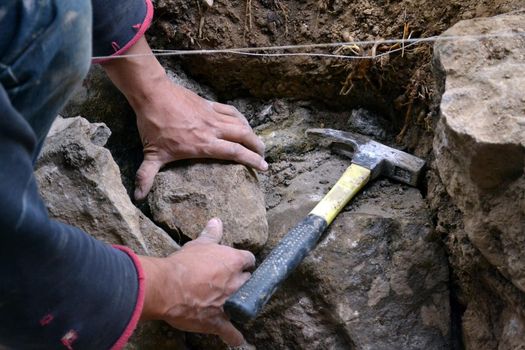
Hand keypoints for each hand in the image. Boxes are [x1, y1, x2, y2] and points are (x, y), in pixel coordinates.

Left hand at [132, 80, 266, 199]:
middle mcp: (213, 130)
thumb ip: (146, 176)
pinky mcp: (209, 104)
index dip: (252, 160)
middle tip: (263, 156)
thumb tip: (138, 196)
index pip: (235, 153)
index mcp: (203, 144)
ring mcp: (212, 116)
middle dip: (257, 147)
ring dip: (252, 133)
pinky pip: (231, 111)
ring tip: (258, 142)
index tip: (264, 167)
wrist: (153, 95)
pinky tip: (243, 122)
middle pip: (244, 137)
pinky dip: (240, 118)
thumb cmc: (153, 125)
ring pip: (240, 124)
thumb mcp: (151, 154)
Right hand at [138, 218, 254, 345]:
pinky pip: (232, 332)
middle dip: (243, 281)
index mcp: (234, 261)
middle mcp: (237, 282)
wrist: (168, 287)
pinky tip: (237, 338)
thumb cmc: (183, 264)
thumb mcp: (199, 245)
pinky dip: (234, 336)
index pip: (249, 259)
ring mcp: (231, 303)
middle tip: (233, 282)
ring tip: (235, 303)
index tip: (240, 263)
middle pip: (250, 281)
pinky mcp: (219, 321)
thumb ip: (211, 234)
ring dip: (240, 303)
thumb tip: (217, 221)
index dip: (244, 261)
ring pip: (244, 304)